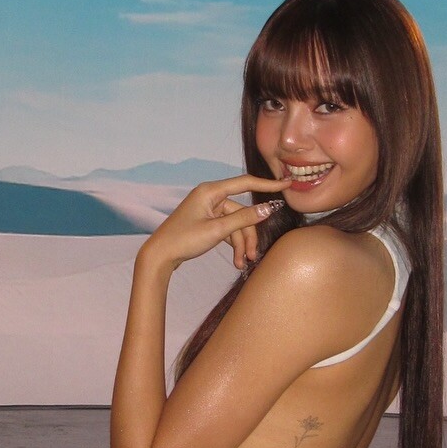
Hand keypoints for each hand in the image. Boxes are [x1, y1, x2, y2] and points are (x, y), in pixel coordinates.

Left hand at [142, 174, 282, 272]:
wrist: (159, 256)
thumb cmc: (184, 240)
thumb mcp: (217, 230)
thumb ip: (244, 219)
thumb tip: (269, 208)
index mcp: (211, 191)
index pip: (245, 183)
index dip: (267, 185)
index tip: (287, 184)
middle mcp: (210, 196)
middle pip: (242, 212)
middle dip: (249, 234)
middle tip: (254, 255)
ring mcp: (208, 209)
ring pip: (236, 223)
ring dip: (241, 243)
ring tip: (243, 263)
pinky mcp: (207, 221)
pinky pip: (227, 229)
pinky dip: (233, 244)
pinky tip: (237, 260)